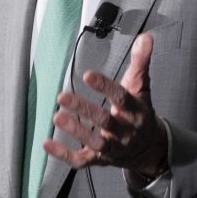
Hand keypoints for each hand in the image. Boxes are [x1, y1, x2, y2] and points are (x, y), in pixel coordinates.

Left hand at [43, 33, 168, 179]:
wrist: (149, 149)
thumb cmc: (139, 112)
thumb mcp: (142, 87)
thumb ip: (141, 62)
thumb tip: (145, 37)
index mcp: (136, 112)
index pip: (121, 98)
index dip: (105, 87)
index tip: (88, 75)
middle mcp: (125, 131)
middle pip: (105, 121)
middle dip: (84, 109)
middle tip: (62, 96)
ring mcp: (112, 148)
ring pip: (95, 142)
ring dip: (76, 131)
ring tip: (57, 116)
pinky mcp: (99, 160)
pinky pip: (81, 160)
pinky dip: (64, 155)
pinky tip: (47, 143)